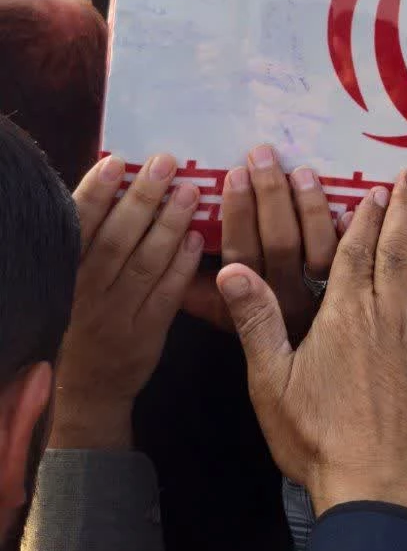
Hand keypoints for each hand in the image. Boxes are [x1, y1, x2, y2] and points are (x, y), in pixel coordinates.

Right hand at [51, 153, 203, 448]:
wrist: (87, 387)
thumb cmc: (82, 316)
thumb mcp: (73, 280)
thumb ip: (91, 240)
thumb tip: (115, 183)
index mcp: (65, 273)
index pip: (78, 227)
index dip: (96, 193)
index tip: (116, 162)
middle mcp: (86, 293)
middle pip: (116, 239)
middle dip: (142, 199)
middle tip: (165, 163)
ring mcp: (117, 315)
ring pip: (144, 264)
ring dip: (169, 225)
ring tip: (190, 191)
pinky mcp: (146, 334)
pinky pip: (167, 295)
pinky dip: (182, 266)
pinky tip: (198, 238)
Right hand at [217, 169, 406, 518]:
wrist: (379, 487)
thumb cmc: (317, 439)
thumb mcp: (272, 383)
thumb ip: (255, 322)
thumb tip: (230, 269)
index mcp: (344, 315)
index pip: (355, 252)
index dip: (365, 218)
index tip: (375, 189)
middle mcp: (387, 316)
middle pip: (398, 250)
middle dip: (406, 209)